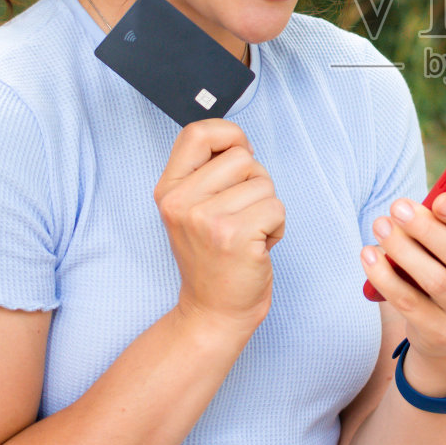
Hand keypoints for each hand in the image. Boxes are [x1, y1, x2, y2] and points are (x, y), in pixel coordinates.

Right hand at [154, 119, 284, 334]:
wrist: (213, 311)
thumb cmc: (213, 257)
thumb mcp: (193, 209)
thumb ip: (207, 172)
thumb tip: (239, 141)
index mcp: (169, 189)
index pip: (197, 132)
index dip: (229, 136)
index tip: (239, 157)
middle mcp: (181, 202)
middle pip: (242, 157)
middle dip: (255, 182)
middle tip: (241, 215)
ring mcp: (206, 219)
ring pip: (264, 183)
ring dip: (267, 208)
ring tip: (248, 234)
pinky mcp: (235, 236)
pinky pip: (276, 208)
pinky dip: (277, 228)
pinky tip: (258, 247)